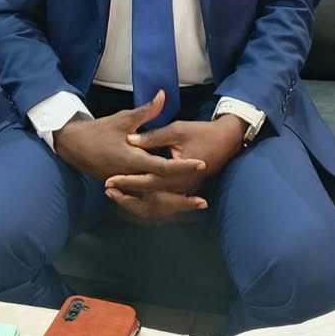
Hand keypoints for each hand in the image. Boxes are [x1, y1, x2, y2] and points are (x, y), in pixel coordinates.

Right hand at [53, 90, 205, 191]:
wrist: (74, 146)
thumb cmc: (100, 130)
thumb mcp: (124, 118)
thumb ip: (147, 111)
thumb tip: (163, 95)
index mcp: (132, 159)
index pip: (163, 167)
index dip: (183, 166)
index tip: (201, 164)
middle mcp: (129, 177)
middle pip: (160, 192)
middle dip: (181, 198)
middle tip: (203, 202)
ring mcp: (124, 186)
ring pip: (151, 202)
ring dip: (172, 205)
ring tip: (193, 206)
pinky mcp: (121, 190)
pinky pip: (142, 201)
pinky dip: (158, 203)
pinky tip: (173, 204)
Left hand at [104, 115, 245, 221]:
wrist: (227, 140)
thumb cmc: (202, 132)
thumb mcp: (177, 129)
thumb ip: (153, 137)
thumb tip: (130, 139)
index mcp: (179, 173)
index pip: (148, 182)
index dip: (128, 181)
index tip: (110, 180)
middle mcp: (182, 186)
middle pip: (150, 199)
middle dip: (127, 195)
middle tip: (108, 190)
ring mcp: (184, 190)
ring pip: (157, 206)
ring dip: (136, 202)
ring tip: (116, 196)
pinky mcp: (185, 189)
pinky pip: (164, 203)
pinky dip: (148, 203)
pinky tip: (134, 198)